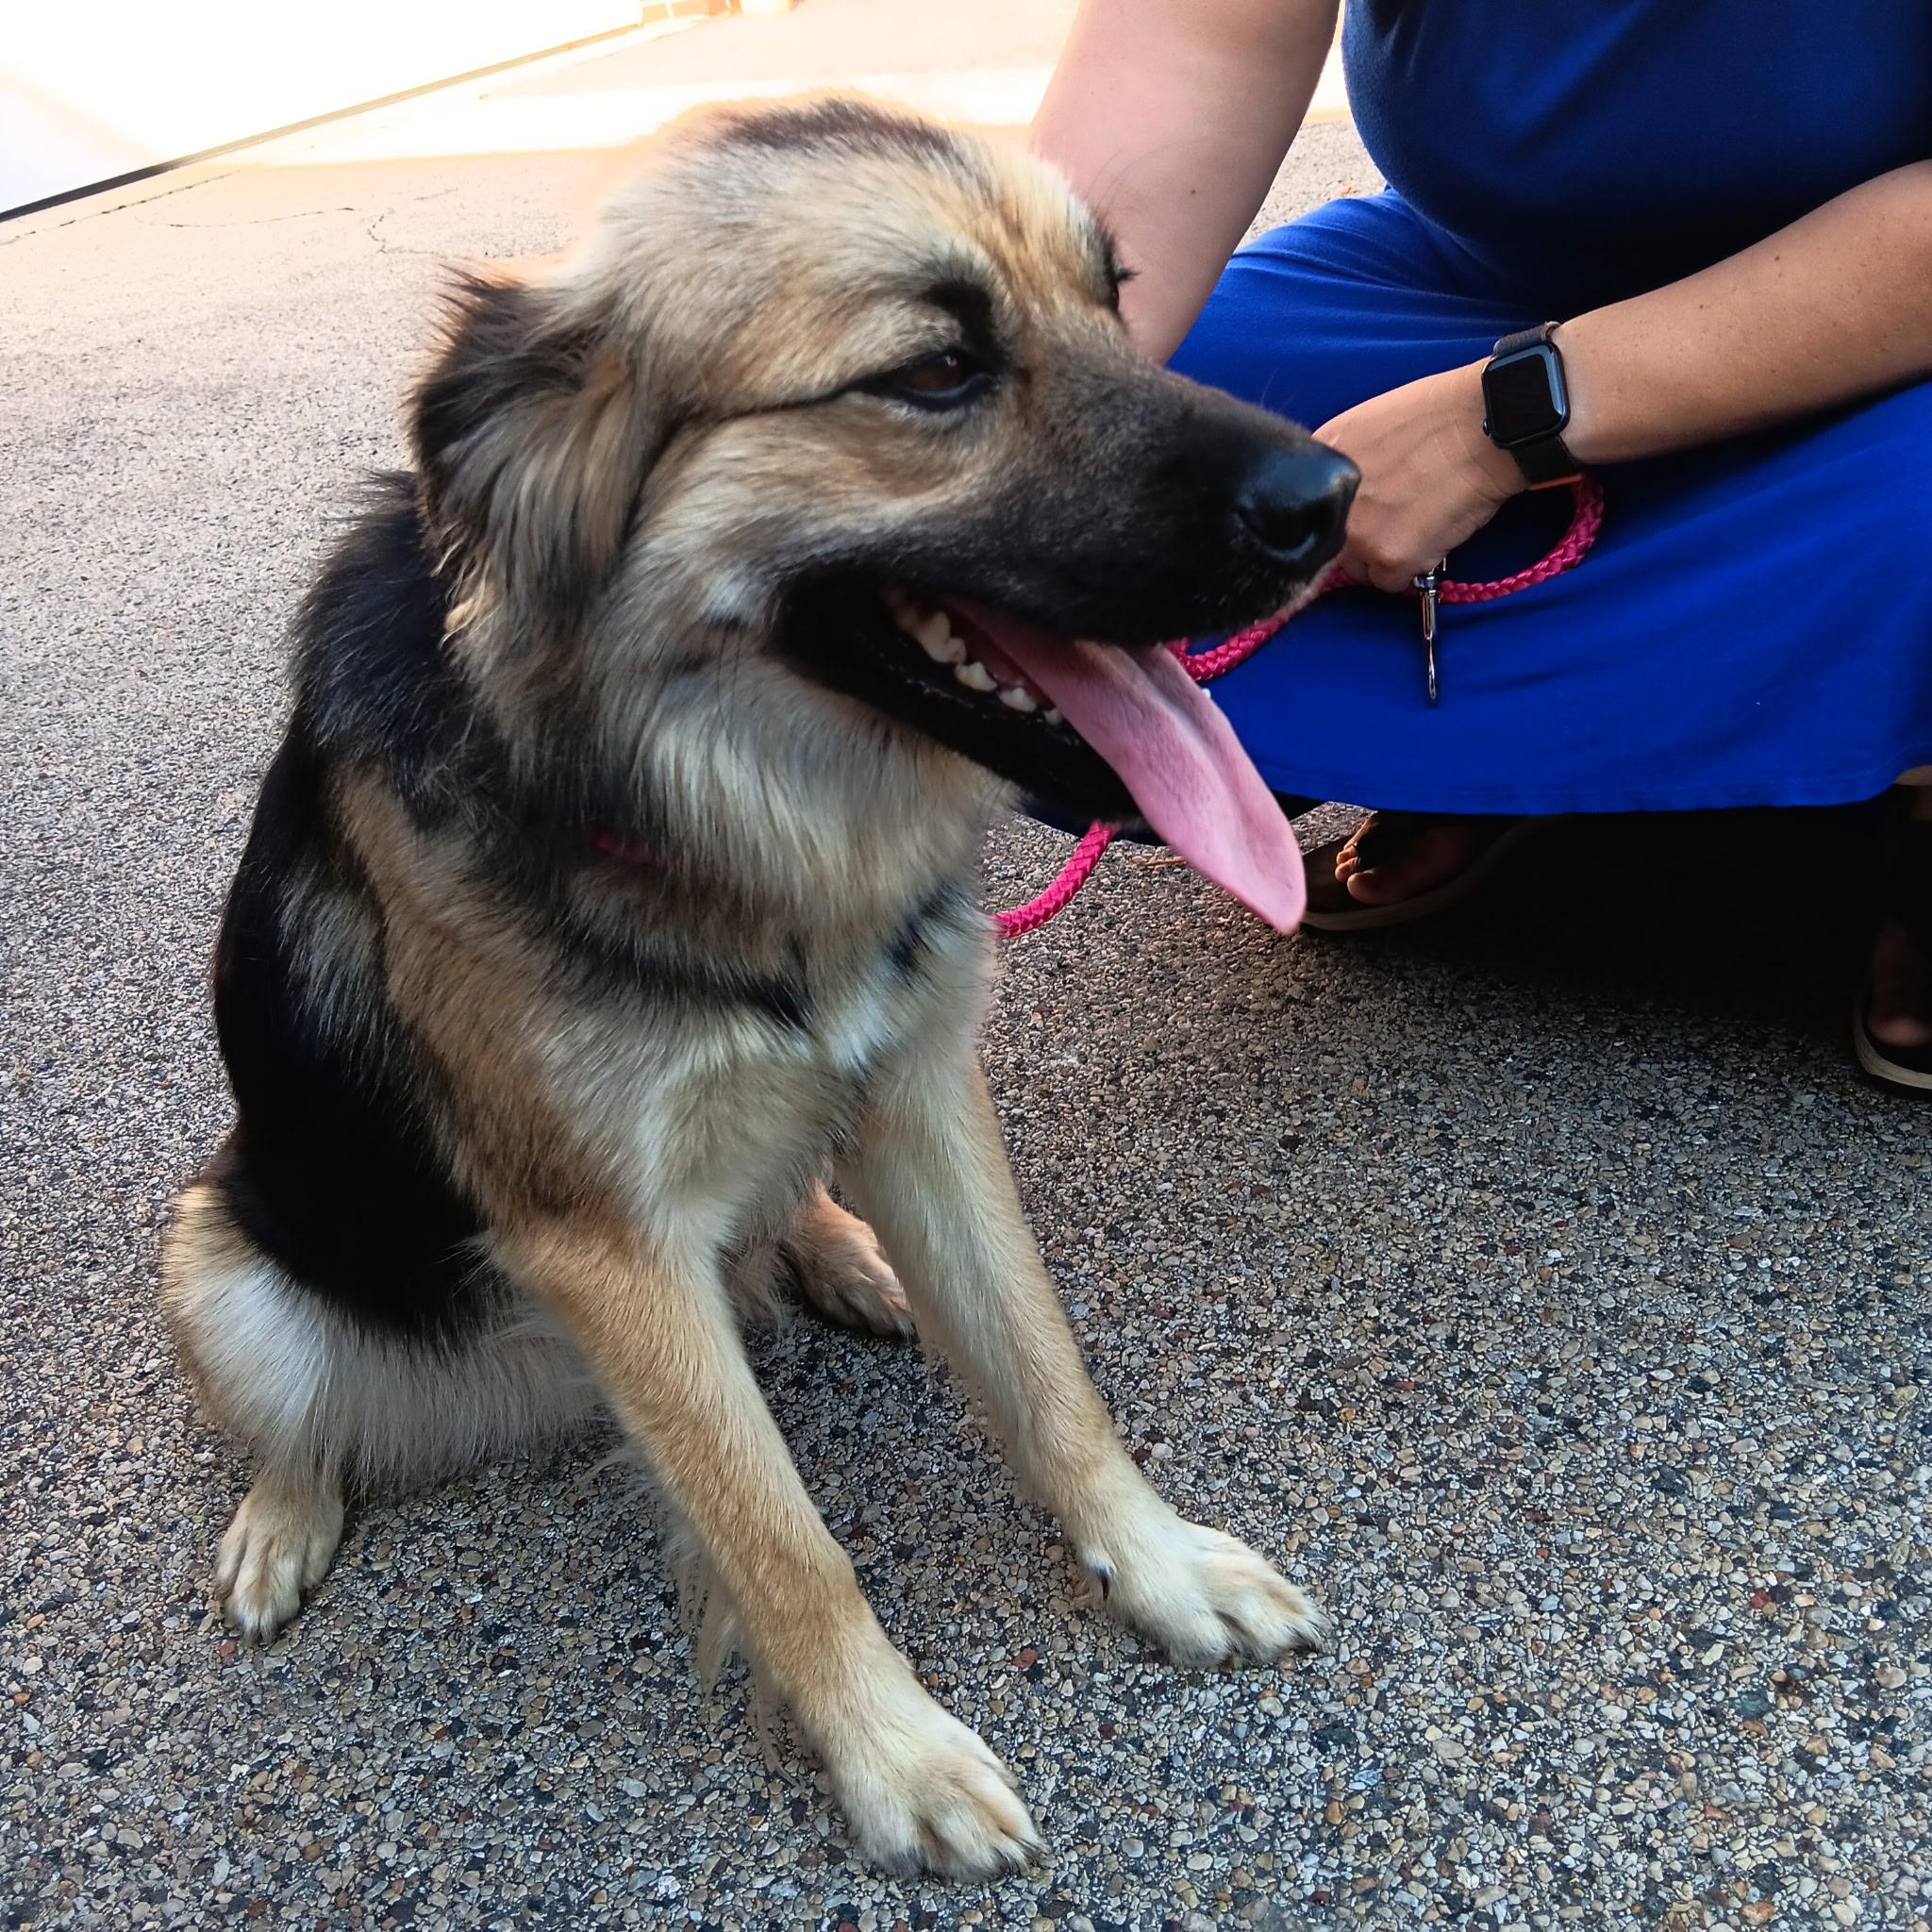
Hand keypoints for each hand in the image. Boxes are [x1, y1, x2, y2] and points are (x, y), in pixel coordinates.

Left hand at [1313, 361, 1523, 590]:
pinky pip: (1391, 583)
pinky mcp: (1390, 559)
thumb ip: (1343, 462)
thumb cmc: (1438, 415)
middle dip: (1362, 537)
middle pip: (1333, 545)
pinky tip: (1433, 535)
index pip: (1313, 510)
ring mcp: (1358, 534)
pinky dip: (1413, 567)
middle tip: (1398, 514)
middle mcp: (1329, 505)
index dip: (1341, 514)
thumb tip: (1338, 493)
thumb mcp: (1366, 424)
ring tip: (1419, 522)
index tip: (1363, 510)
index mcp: (1321, 465)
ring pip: (1360, 568)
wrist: (1486, 424)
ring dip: (1385, 555)